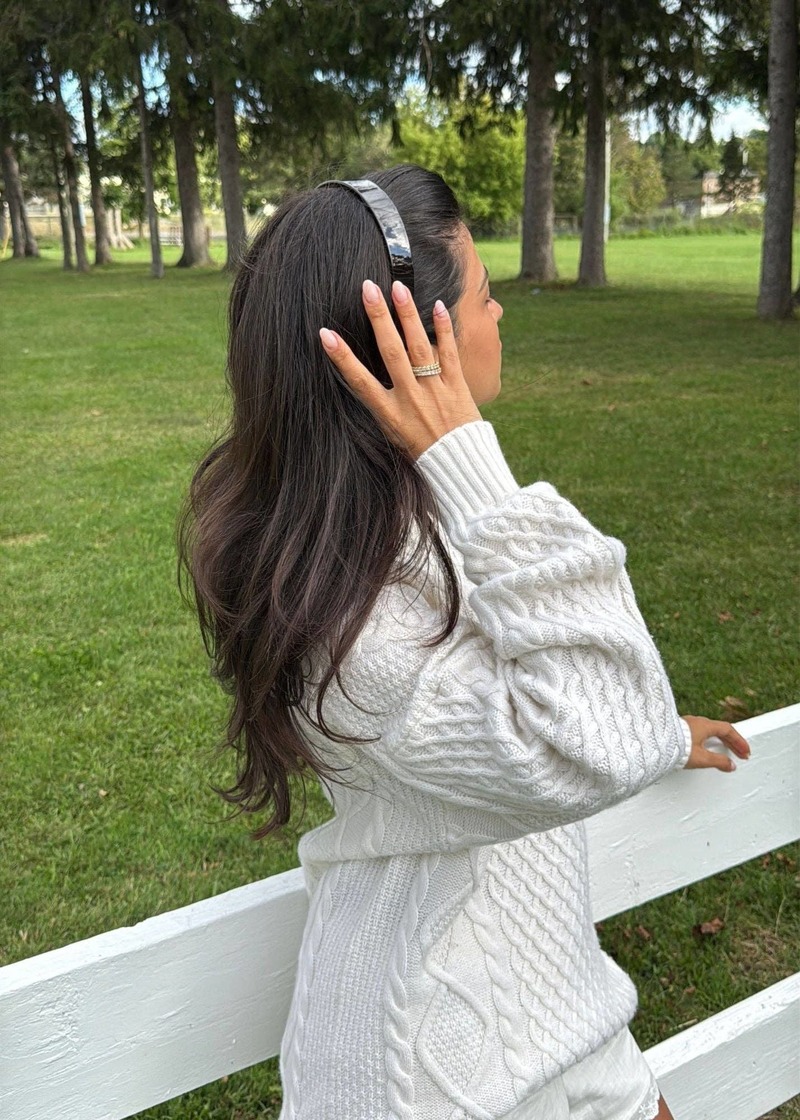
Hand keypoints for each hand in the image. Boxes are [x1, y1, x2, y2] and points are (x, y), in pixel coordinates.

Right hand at [319, 278, 481, 459]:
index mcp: (390, 413)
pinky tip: (437, 306)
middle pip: (391, 352)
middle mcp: (409, 398)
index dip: (342, 357)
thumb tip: (365, 380)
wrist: (458, 465)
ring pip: (418, 347)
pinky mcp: (457, 386)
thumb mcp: (394, 433)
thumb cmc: (422, 451)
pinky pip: (448, 353)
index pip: (360, 381)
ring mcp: (434, 390)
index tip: (325, 334)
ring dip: (407, 315)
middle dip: (378, 319)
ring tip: (398, 288)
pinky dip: (443, 329)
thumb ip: (383, 405)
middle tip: (368, 288)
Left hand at [681, 715, 750, 771]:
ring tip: (727, 752)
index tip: (746, 752)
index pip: (728, 730)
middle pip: (720, 730)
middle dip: (732, 742)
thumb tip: (731, 765)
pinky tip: (709, 749)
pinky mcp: (680, 730)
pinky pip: (701, 733)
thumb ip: (718, 762)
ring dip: (721, 741)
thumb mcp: (701, 758)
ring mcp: (688, 724)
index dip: (739, 741)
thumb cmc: (676, 748)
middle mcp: (697, 722)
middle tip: (741, 754)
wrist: (654, 744)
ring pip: (710, 731)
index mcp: (705, 725)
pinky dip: (710, 740)